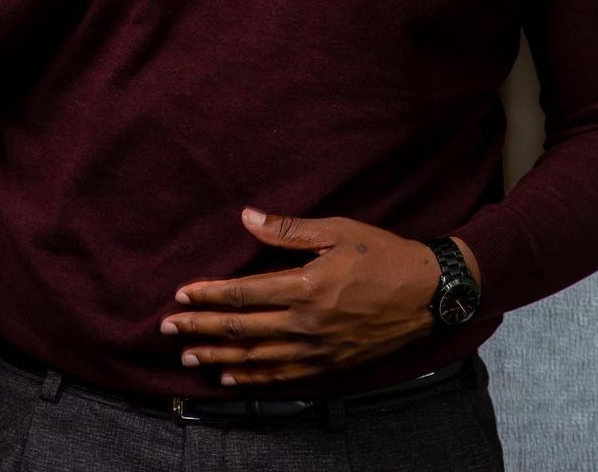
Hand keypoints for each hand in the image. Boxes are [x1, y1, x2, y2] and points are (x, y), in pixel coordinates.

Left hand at [160, 208, 474, 385]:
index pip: (243, 294)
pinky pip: (282, 377)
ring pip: (256, 360)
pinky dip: (252, 380)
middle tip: (168, 331)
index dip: (209, 296)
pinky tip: (231, 379)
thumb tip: (248, 217)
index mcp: (305, 287)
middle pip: (241, 330)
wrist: (429, 294)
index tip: (181, 297)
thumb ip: (289, 230)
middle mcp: (306, 324)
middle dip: (200, 330)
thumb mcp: (337, 230)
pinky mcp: (329, 365)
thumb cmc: (383, 255)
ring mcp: (317, 350)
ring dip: (218, 359)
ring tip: (189, 359)